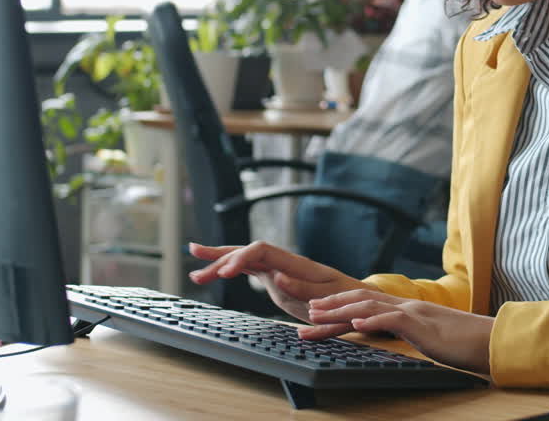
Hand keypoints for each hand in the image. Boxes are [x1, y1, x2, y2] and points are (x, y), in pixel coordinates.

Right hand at [188, 241, 371, 328]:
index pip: (261, 250)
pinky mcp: (275, 278)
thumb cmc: (344, 299)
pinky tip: (215, 273)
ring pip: (244, 259)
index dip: (241, 257)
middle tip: (195, 257)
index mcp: (295, 263)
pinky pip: (248, 270)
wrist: (354, 299)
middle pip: (247, 251)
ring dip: (219, 262)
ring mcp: (278, 268)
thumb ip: (302, 286)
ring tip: (194, 271)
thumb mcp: (327, 296)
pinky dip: (231, 270)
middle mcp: (283, 262)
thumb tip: (277, 276)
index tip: (224, 272)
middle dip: (220, 254)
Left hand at [307, 288, 493, 373]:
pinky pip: (393, 319)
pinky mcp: (422, 324)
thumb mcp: (428, 339)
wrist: (490, 341)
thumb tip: (390, 340)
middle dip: (329, 305)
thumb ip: (408, 335)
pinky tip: (356, 322)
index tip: (316, 313)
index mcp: (405, 310)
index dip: (338, 307)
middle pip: (359, 299)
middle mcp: (405, 306)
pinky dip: (373, 319)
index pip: (364, 304)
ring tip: (317, 314)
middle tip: (305, 312)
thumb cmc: (462, 345)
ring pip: (368, 305)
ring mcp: (413, 313)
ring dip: (339, 309)